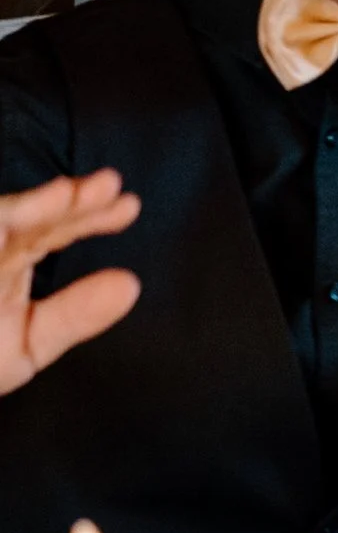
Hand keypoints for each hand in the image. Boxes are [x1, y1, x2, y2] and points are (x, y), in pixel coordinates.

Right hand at [0, 168, 138, 394]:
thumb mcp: (24, 345)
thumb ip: (74, 317)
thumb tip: (131, 286)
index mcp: (10, 261)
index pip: (55, 230)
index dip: (92, 216)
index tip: (130, 206)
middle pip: (32, 217)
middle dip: (71, 201)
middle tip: (111, 186)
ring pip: (1, 219)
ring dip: (36, 205)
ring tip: (74, 194)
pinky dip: (7, 222)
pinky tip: (22, 220)